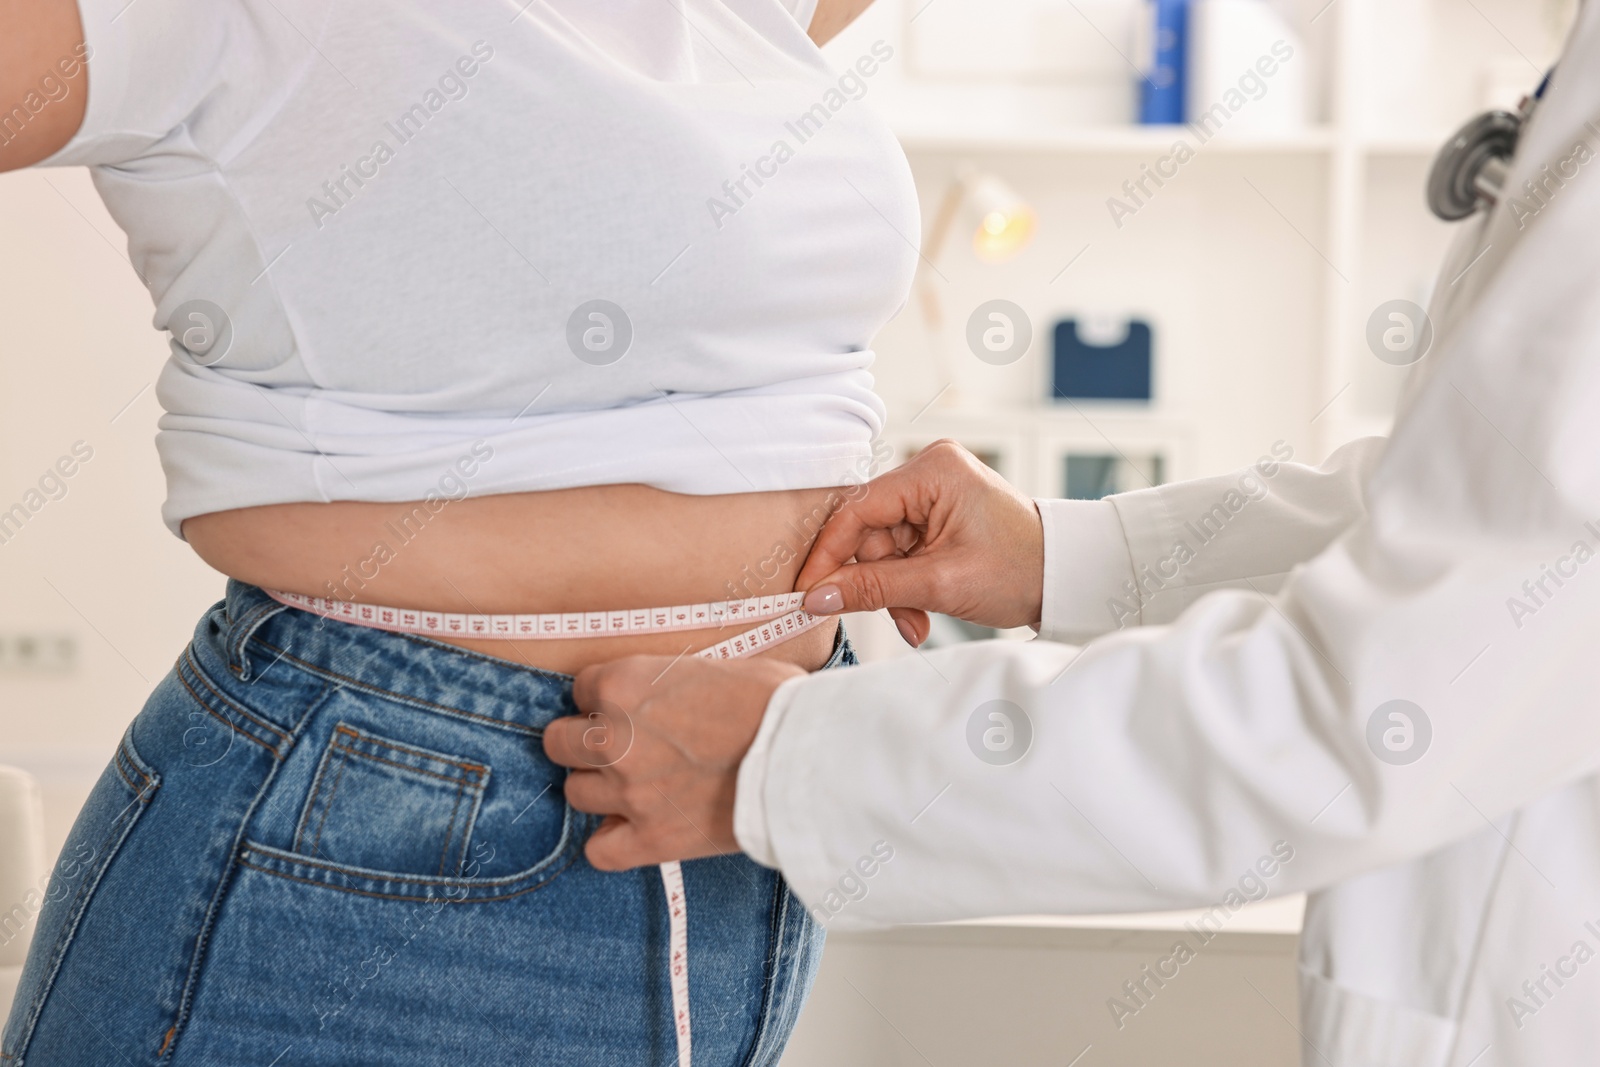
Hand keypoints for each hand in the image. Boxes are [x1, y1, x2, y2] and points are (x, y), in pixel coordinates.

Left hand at [543, 654, 804, 870]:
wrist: (807, 757)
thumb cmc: (775, 703)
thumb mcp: (715, 666)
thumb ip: (670, 680)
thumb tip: (666, 691)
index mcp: (626, 684)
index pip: (580, 689)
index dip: (605, 699)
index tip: (629, 708)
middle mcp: (615, 738)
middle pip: (559, 742)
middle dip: (584, 742)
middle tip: (620, 746)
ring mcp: (629, 792)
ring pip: (575, 793)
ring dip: (599, 788)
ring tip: (634, 785)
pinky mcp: (651, 839)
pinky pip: (599, 850)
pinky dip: (611, 842)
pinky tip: (633, 830)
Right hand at [797, 439, 1044, 645]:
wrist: (1065, 577)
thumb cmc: (1021, 570)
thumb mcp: (941, 584)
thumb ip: (873, 588)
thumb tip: (816, 596)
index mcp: (933, 471)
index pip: (857, 510)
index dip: (829, 555)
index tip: (808, 593)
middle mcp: (929, 471)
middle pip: (867, 532)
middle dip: (876, 582)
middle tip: (896, 620)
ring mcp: (932, 492)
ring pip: (881, 548)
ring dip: (892, 590)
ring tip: (918, 621)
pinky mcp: (936, 513)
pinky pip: (899, 551)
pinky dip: (905, 584)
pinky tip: (922, 609)